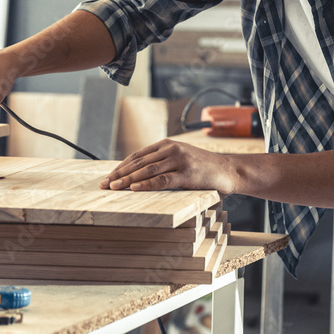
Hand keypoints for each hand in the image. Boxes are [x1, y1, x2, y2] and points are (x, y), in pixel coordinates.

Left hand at [99, 140, 238, 194]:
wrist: (228, 171)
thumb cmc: (202, 168)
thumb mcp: (179, 160)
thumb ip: (162, 163)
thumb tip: (136, 177)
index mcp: (166, 145)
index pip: (137, 156)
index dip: (121, 167)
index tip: (108, 177)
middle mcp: (171, 149)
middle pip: (139, 162)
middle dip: (119, 174)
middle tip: (104, 184)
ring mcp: (179, 161)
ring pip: (147, 170)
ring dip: (128, 179)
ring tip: (114, 187)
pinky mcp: (187, 174)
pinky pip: (163, 180)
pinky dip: (147, 184)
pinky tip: (134, 188)